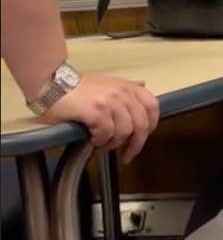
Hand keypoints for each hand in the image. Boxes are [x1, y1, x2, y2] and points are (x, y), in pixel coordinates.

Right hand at [42, 74, 159, 162]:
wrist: (53, 85)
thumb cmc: (77, 88)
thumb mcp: (107, 83)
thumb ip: (125, 88)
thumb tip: (142, 86)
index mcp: (127, 86)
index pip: (152, 106)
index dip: (151, 125)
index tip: (143, 137)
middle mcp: (122, 92)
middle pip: (141, 124)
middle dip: (136, 145)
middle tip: (127, 155)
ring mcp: (110, 102)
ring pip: (124, 132)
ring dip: (113, 144)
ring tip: (101, 144)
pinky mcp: (97, 111)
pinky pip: (106, 134)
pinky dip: (100, 142)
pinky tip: (91, 140)